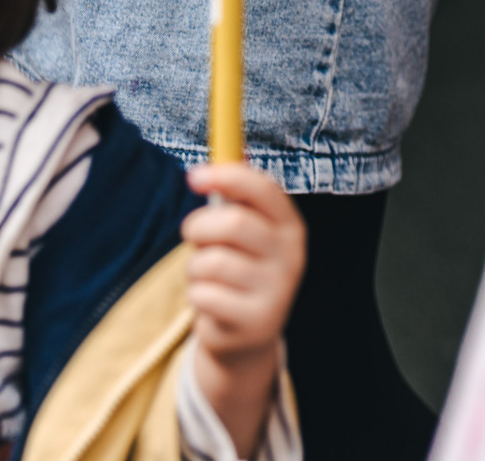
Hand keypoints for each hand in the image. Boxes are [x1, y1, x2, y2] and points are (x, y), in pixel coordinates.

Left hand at [183, 164, 305, 457]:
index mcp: (290, 226)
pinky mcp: (256, 322)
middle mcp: (291, 255)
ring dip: (195, 269)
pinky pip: (204, 296)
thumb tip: (232, 146)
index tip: (193, 176)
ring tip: (208, 278)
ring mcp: (277, 289)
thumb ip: (239, 195)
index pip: (263, 189)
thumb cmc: (239, 270)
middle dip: (198, 227)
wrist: (248, 336)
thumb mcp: (246, 232)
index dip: (226, 177)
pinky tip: (213, 304)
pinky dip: (197, 298)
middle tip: (195, 238)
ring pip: (210, 262)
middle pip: (231, 223)